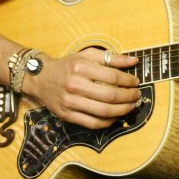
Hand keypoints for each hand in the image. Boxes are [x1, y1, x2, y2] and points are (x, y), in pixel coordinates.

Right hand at [22, 49, 140, 129]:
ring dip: (122, 111)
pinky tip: (116, 116)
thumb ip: (111, 58)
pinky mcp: (67, 115)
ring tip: (131, 106)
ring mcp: (70, 102)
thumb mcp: (87, 55)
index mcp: (81, 67)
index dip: (128, 81)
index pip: (112, 76)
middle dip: (129, 97)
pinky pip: (93, 123)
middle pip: (110, 96)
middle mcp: (74, 85)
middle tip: (137, 95)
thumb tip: (134, 60)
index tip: (136, 82)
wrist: (42, 79)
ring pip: (104, 112)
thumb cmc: (68, 66)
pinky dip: (109, 122)